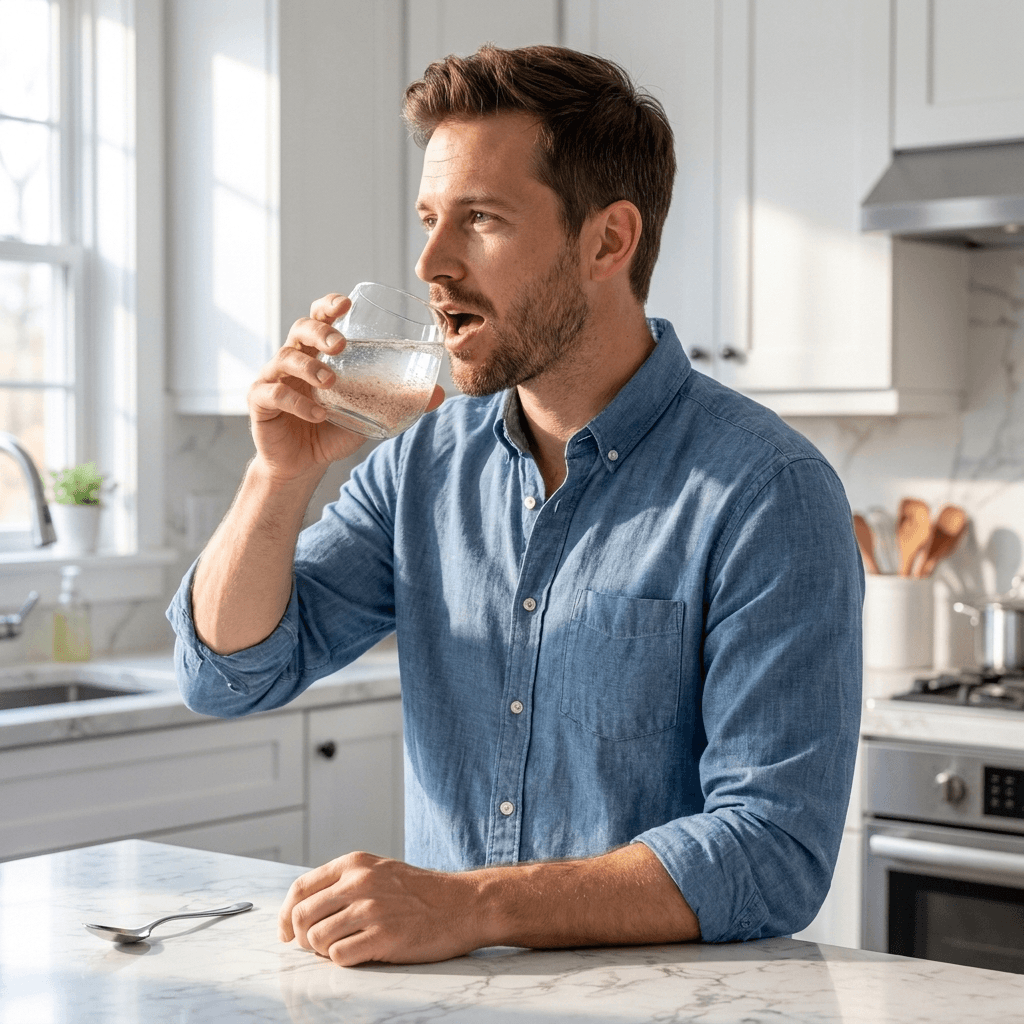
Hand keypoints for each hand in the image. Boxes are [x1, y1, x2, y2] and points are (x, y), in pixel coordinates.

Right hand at [248, 293, 444, 481]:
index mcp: (317, 353)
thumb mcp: (369, 413)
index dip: (328, 306)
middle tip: (339, 344)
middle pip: (299, 329)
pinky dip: (297, 403)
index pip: (319, 318)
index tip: (346, 303)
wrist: (304, 464)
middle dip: (319, 331)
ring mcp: (273, 378)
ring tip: (330, 381)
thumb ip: (398, 401)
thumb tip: (440, 394)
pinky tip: (317, 414)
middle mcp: (293, 359)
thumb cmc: (333, 429)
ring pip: (285, 357)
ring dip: (309, 366)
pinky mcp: (260, 402)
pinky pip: (274, 394)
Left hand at [278, 851, 485, 965]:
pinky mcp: (383, 937)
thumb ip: (344, 883)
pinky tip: (361, 953)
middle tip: (315, 947)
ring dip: (323, 951)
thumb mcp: (379, 872)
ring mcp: (371, 910)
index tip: (285, 932)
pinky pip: (339, 956)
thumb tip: (300, 910)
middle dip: (301, 938)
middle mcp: (359, 883)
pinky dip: (343, 960)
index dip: (284, 914)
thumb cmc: (419, 892)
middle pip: (301, 917)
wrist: (462, 904)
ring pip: (316, 939)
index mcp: (355, 864)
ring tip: (343, 948)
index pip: (300, 888)